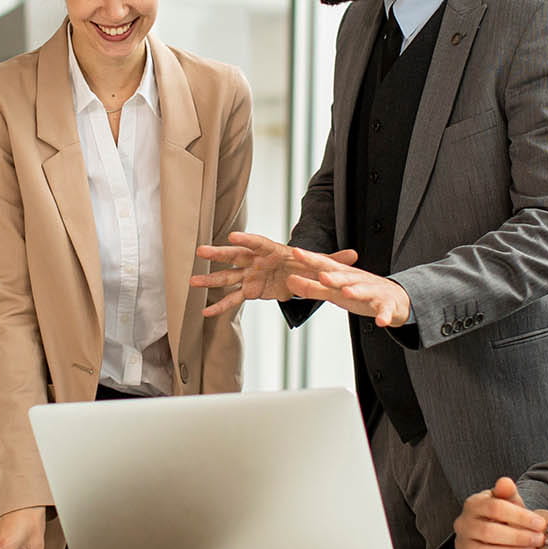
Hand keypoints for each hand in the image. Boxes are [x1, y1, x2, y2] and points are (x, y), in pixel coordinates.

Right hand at [195, 233, 358, 316]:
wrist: (297, 276)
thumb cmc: (305, 265)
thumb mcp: (320, 265)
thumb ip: (333, 261)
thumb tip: (354, 255)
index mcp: (272, 251)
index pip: (258, 243)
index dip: (247, 239)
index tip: (233, 236)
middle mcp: (257, 260)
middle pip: (235, 256)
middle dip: (219, 254)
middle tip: (201, 251)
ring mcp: (249, 275)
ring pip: (228, 277)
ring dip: (210, 279)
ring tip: (192, 281)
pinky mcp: (249, 290)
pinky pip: (233, 299)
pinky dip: (220, 306)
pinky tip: (206, 312)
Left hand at [283, 246, 410, 327]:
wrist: (396, 299)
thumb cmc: (360, 293)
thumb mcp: (334, 291)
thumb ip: (312, 288)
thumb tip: (289, 282)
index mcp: (344, 275)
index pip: (325, 265)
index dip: (311, 259)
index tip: (295, 252)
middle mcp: (358, 280)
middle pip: (345, 277)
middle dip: (333, 276)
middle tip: (321, 275)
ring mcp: (374, 292)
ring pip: (365, 290)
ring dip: (356, 291)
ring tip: (347, 292)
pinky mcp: (387, 305)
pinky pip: (385, 311)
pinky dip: (384, 315)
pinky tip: (381, 322)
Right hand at [454, 477, 547, 548]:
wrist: (491, 530)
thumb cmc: (500, 516)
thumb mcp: (506, 501)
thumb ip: (507, 492)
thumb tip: (505, 482)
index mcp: (473, 505)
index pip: (494, 508)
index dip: (520, 517)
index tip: (540, 524)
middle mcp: (463, 524)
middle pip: (488, 532)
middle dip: (518, 537)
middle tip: (538, 540)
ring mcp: (463, 545)